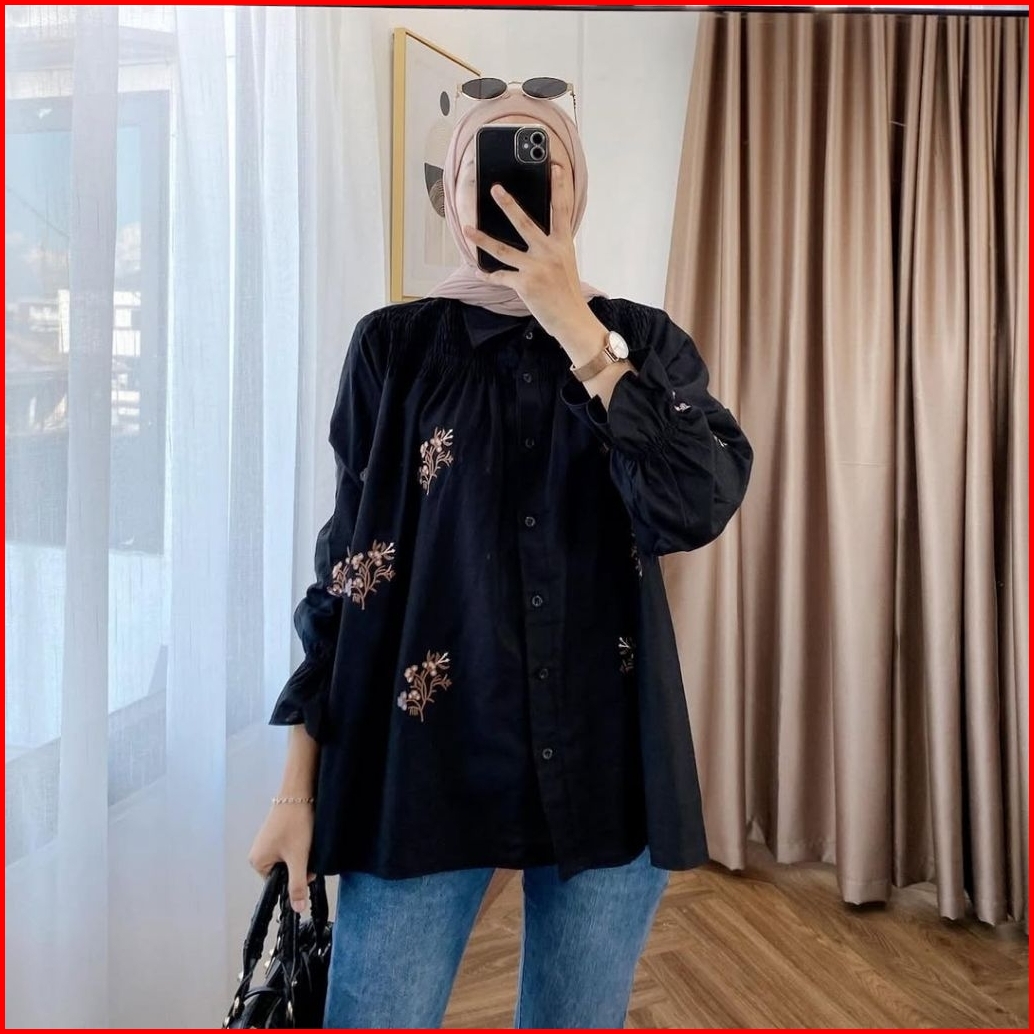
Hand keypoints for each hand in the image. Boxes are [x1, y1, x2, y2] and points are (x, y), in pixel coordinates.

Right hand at [248, 802, 314, 913]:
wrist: (299, 791)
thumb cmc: (296, 823)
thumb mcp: (299, 857)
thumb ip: (298, 884)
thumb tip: (298, 909)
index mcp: (257, 862)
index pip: (279, 884)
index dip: (296, 879)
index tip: (307, 866)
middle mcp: (258, 853)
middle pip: (285, 872)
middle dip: (300, 865)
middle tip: (309, 851)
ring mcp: (267, 842)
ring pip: (290, 859)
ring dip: (302, 854)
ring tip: (307, 840)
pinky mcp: (277, 832)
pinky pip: (290, 847)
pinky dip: (301, 844)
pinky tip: (306, 834)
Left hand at [462, 163, 603, 353]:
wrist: (572, 320)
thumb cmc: (568, 293)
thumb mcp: (566, 263)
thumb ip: (553, 246)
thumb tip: (536, 234)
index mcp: (563, 245)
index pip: (562, 210)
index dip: (559, 188)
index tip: (555, 168)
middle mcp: (549, 253)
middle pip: (525, 223)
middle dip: (509, 205)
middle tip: (495, 189)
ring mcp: (536, 268)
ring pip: (503, 250)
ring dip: (482, 239)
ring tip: (467, 229)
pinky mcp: (524, 285)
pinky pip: (500, 276)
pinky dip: (487, 275)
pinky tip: (477, 270)